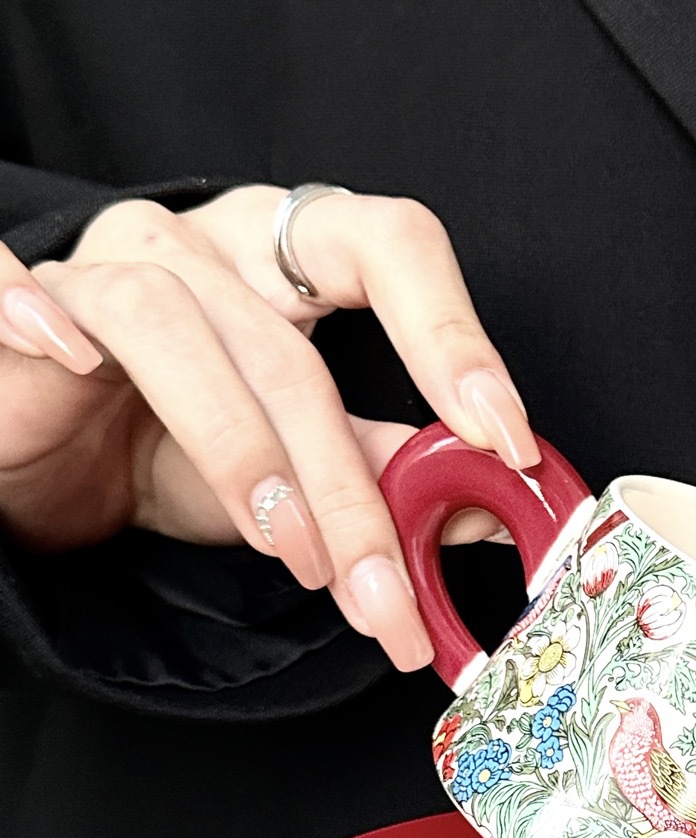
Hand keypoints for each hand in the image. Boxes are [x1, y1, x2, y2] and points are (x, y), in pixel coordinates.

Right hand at [0, 186, 538, 669]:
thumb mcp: (294, 473)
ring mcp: (112, 262)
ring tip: (292, 557)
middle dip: (348, 490)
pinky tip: (78, 370)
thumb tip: (486, 510)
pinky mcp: (31, 299)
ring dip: (243, 457)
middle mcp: (211, 246)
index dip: (453, 335)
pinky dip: (38, 314)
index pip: (392, 248)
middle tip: (384, 591)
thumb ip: (384, 473)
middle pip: (293, 346)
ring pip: (178, 327)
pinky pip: (18, 281)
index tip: (504, 438)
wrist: (50, 458)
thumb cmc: (172, 450)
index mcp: (294, 262)